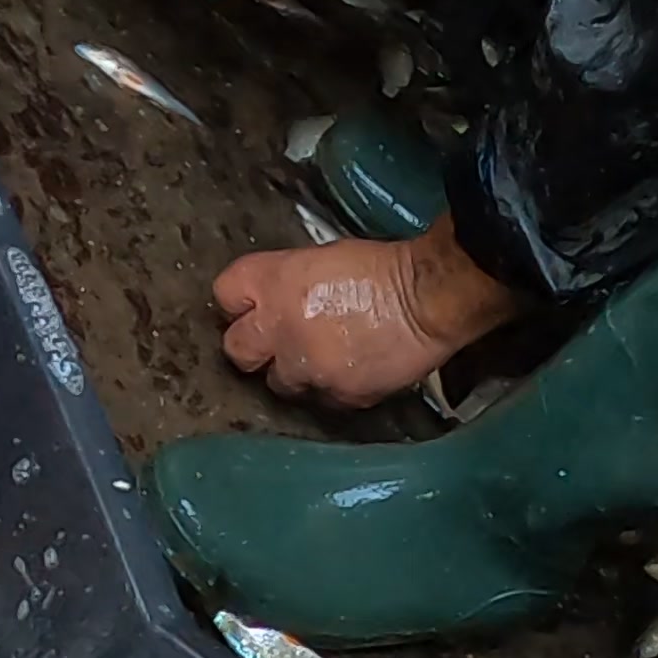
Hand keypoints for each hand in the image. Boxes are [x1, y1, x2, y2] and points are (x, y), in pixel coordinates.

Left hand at [214, 218, 520, 406]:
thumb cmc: (383, 268)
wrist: (432, 298)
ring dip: (295, 372)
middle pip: (236, 349)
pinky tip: (351, 372)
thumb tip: (274, 302)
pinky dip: (331, 389)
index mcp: (274, 282)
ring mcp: (304, 366)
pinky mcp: (335, 394)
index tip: (254, 306)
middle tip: (279, 343)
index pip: (225, 294)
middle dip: (254, 348)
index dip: (241, 301)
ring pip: (278, 383)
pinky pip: (320, 399)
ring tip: (324, 359)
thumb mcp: (322, 258)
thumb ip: (288, 283)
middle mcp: (278, 328)